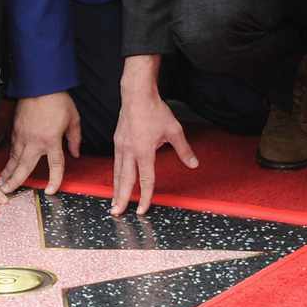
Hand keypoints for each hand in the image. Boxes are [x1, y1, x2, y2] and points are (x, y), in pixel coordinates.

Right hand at [0, 92, 81, 194]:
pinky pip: (12, 147)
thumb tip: (75, 153)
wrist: (39, 84)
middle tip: (6, 192)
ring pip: (14, 158)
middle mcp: (35, 141)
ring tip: (0, 183)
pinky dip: (9, 158)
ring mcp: (22, 135)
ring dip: (7, 172)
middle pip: (24, 167)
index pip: (55, 166)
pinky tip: (6, 164)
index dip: (54, 181)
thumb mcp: (73, 119)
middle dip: (15, 181)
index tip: (51, 191)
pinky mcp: (16, 129)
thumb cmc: (57, 100)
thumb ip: (75, 139)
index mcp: (51, 140)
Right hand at [110, 71, 197, 216]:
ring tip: (113, 201)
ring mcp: (120, 145)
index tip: (143, 209)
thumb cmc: (154, 110)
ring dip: (115, 188)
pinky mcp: (117, 140)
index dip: (145, 196)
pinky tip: (116, 178)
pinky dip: (115, 174)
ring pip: (117, 172)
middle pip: (125, 180)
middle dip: (121, 198)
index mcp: (144, 151)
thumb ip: (184, 150)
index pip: (145, 180)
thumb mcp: (174, 130)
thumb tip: (193, 164)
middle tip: (116, 213)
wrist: (137, 94)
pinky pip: (115, 162)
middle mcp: (129, 151)